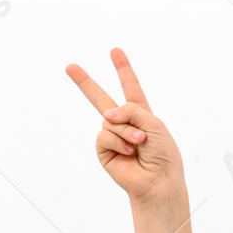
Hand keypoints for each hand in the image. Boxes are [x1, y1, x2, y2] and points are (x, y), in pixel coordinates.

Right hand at [64, 47, 184, 204]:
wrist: (158, 181)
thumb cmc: (162, 154)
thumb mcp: (153, 123)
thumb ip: (130, 109)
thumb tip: (107, 115)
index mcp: (141, 114)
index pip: (130, 88)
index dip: (123, 70)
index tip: (115, 51)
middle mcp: (125, 124)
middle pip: (101, 99)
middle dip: (85, 82)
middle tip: (70, 66)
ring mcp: (113, 137)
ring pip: (108, 119)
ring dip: (126, 130)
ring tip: (139, 144)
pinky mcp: (104, 151)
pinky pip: (103, 135)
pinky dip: (117, 141)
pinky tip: (128, 153)